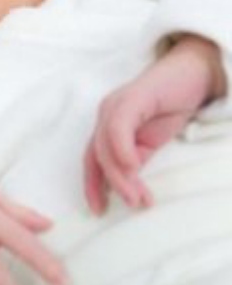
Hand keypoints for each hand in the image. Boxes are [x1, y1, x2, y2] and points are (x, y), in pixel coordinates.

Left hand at [84, 34, 225, 213]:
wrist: (193, 74)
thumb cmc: (171, 106)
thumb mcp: (151, 141)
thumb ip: (135, 159)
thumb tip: (126, 185)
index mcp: (107, 127)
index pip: (92, 160)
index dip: (92, 186)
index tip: (98, 210)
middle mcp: (105, 116)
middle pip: (97, 157)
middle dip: (111, 185)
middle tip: (132, 204)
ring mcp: (115, 106)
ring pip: (106, 146)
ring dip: (121, 175)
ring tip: (138, 196)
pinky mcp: (131, 98)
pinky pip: (118, 126)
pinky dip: (121, 148)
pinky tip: (133, 166)